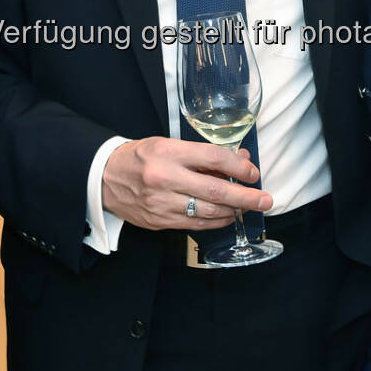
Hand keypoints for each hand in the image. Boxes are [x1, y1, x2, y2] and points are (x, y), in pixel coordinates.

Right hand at [101, 137, 272, 231]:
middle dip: (245, 197)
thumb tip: (240, 159)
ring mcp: (161, 203)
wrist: (104, 177)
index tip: (252, 172)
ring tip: (247, 207)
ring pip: (208, 212)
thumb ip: (204, 154)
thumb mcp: (169, 144)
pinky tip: (226, 216)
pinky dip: (216, 221)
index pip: (212, 158)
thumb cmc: (140, 157)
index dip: (238, 167)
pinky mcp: (159, 221)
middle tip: (266, 200)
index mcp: (167, 152)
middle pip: (215, 191)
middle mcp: (164, 178)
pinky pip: (195, 225)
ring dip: (233, 211)